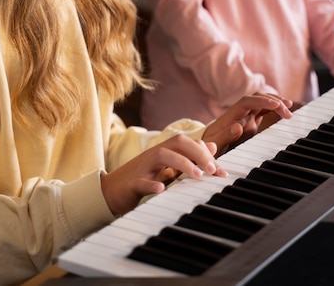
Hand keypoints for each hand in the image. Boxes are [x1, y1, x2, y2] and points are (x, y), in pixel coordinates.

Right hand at [101, 133, 226, 215]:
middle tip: (213, 170)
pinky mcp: (132, 183)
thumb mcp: (169, 168)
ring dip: (182, 163)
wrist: (111, 192)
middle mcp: (155, 154)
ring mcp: (143, 167)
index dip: (207, 153)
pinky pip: (141, 181)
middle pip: (177, 142)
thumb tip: (212, 145)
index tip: (221, 171)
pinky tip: (162, 189)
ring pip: (162, 155)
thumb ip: (190, 157)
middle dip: (198, 152)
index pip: (189, 143)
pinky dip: (152, 184)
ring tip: (197, 176)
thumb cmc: (143, 178)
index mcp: (165, 151)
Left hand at [203, 93, 292, 155]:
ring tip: (290, 110)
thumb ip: (226, 135)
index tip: (276, 104)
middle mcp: (239, 111)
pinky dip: (274, 109)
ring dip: (276, 102)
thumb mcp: (215, 143)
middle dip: (274, 101)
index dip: (262, 101)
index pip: (248, 101)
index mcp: (231, 114)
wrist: (205, 146)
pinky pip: (263, 109)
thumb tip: (238, 126)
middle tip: (288, 112)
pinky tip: (284, 111)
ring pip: (262, 102)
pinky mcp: (250, 120)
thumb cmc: (210, 145)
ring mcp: (245, 114)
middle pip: (257, 98)